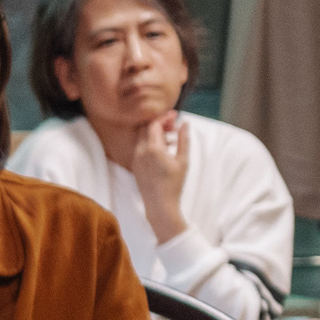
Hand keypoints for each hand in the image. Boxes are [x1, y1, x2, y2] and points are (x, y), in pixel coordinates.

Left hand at [129, 113, 189, 241]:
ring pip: (142, 137)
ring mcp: (135, 158)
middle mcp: (140, 151)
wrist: (159, 205)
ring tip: (172, 138)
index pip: (154, 124)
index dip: (165, 117)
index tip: (176, 115)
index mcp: (152, 148)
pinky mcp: (135, 165)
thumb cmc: (174, 184)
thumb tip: (184, 123)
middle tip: (174, 125)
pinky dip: (151, 143)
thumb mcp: (183, 160)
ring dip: (155, 133)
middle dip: (159, 123)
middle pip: (145, 128)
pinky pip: (141, 147)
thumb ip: (183, 139)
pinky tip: (165, 149)